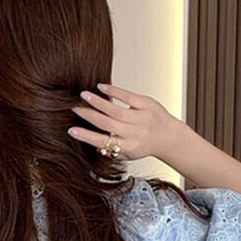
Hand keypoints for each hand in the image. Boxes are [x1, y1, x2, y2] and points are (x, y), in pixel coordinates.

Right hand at [68, 82, 183, 162]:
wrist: (169, 137)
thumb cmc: (145, 145)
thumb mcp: (128, 154)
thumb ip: (111, 149)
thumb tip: (90, 141)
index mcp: (127, 147)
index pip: (102, 141)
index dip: (86, 136)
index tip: (72, 130)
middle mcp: (134, 133)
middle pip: (106, 123)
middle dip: (88, 115)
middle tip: (74, 107)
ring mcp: (141, 118)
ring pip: (115, 109)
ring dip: (97, 102)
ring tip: (84, 95)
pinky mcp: (147, 104)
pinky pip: (127, 96)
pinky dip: (114, 91)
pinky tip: (101, 87)